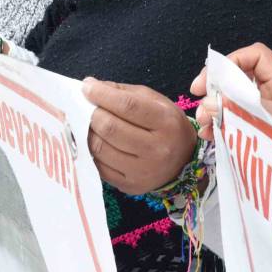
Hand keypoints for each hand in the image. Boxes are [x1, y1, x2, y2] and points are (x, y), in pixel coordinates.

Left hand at [82, 78, 197, 195]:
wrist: (183, 161)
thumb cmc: (166, 125)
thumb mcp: (154, 101)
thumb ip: (124, 92)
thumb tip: (91, 86)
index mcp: (166, 122)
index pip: (128, 106)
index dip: (102, 95)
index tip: (87, 87)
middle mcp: (157, 149)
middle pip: (111, 128)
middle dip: (92, 114)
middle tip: (88, 107)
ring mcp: (143, 171)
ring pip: (100, 148)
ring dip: (89, 132)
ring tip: (91, 124)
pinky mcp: (130, 185)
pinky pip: (99, 166)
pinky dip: (92, 151)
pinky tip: (97, 141)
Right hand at [191, 42, 271, 154]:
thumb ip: (241, 111)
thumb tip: (208, 103)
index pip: (255, 56)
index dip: (231, 61)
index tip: (209, 80)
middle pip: (239, 75)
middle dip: (217, 87)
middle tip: (200, 102)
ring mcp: (264, 109)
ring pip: (233, 96)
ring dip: (215, 107)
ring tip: (204, 123)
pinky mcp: (258, 125)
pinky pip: (235, 116)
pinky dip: (220, 122)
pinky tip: (210, 134)